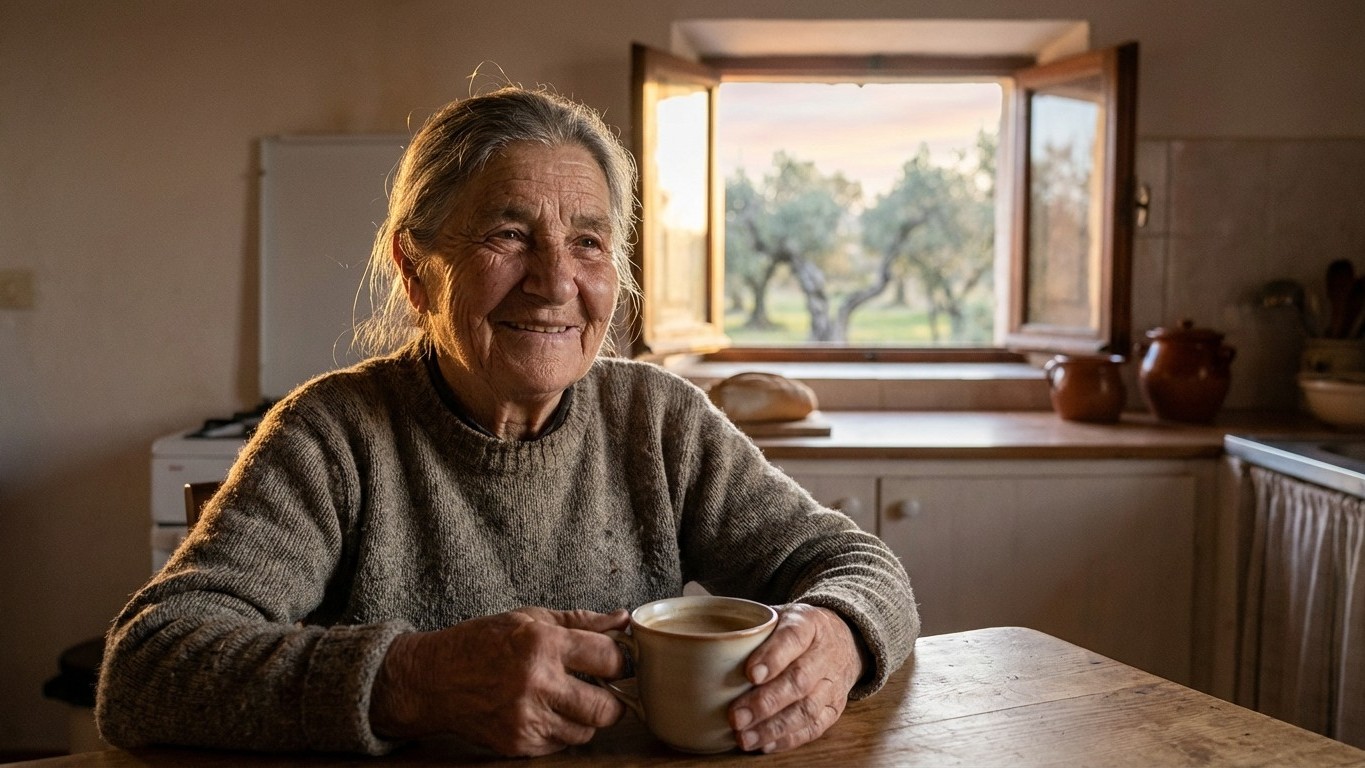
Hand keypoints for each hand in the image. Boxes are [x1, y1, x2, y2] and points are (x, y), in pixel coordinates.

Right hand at [370, 607, 629, 755]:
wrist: (433, 679)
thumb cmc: (482, 642)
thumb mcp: (529, 618)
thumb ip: (581, 621)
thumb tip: (623, 619)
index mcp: (542, 645)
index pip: (609, 660)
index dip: (621, 661)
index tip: (618, 662)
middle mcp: (536, 684)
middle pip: (606, 709)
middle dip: (613, 700)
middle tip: (604, 689)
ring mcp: (526, 719)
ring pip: (586, 731)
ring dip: (586, 717)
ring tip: (567, 698)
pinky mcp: (517, 744)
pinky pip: (560, 744)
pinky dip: (561, 730)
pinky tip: (544, 711)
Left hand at [728, 603, 865, 752]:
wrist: (842, 637)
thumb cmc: (796, 628)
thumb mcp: (778, 615)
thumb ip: (750, 627)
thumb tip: (708, 643)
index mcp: (808, 623)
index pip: (793, 637)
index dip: (773, 657)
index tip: (750, 674)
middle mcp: (825, 653)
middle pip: (799, 680)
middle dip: (766, 702)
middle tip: (736, 717)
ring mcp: (833, 683)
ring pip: (807, 708)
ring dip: (773, 727)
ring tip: (744, 737)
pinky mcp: (835, 707)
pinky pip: (815, 727)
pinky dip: (789, 739)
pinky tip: (765, 744)